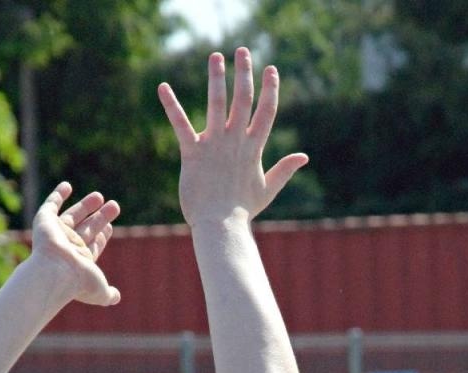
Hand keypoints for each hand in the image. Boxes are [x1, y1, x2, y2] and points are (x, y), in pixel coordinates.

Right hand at [28, 181, 120, 305]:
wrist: (56, 272)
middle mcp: (68, 247)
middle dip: (100, 218)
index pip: (92, 245)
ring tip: (100, 196)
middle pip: (87, 229)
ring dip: (86, 206)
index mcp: (80, 261)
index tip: (109, 226)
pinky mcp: (44, 222)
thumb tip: (116, 297)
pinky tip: (67, 186)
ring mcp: (56, 234)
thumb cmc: (79, 283)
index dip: (101, 236)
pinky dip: (57, 195)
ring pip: (73, 216)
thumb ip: (108, 294)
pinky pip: (50, 206)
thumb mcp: (100, 291)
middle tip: (114, 206)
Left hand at [158, 47, 307, 225]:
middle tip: (243, 50)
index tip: (272, 69)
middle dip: (244, 73)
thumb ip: (284, 170)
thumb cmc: (242, 211)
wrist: (220, 227)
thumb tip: (304, 156)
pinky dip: (171, 105)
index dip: (270, 89)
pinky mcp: (192, 152)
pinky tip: (163, 87)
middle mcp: (236, 141)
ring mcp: (214, 145)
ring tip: (215, 56)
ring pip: (216, 104)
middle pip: (243, 100)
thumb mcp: (267, 189)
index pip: (266, 112)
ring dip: (216, 78)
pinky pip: (181, 124)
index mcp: (254, 148)